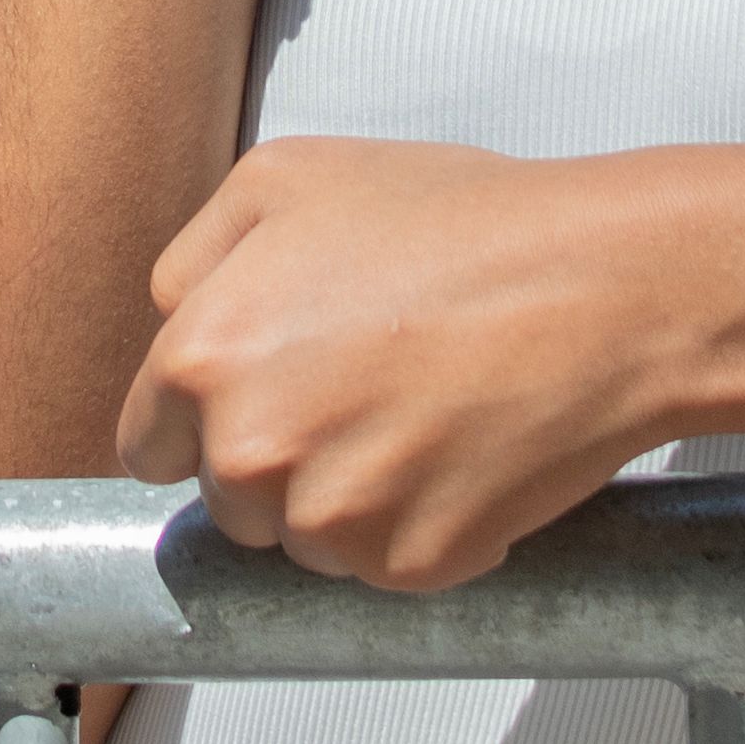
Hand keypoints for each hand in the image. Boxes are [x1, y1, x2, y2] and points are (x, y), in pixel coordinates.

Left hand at [119, 140, 690, 589]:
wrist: (595, 287)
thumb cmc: (457, 224)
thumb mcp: (289, 179)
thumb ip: (197, 257)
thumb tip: (170, 320)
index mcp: (201, 358)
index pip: (150, 443)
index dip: (204, 418)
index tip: (263, 398)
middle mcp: (249, 452)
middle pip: (230, 499)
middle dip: (280, 457)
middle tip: (363, 386)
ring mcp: (329, 518)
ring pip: (305, 540)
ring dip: (347, 496)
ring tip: (419, 410)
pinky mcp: (407, 563)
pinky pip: (385, 564)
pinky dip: (418, 524)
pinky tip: (460, 448)